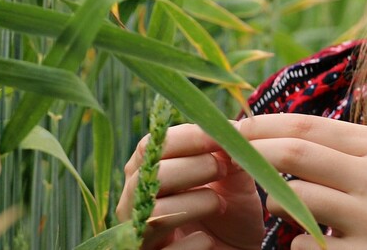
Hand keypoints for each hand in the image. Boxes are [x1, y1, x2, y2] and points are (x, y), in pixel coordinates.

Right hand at [117, 123, 265, 249]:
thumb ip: (226, 152)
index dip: (187, 138)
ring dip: (195, 202)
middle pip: (150, 176)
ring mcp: (140, 236)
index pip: (151, 146)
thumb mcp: (233, 176)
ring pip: (154, 213)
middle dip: (192, 167)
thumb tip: (229, 128)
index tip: (219, 138)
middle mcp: (134, 204)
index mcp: (147, 173)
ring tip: (220, 204)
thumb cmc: (230, 210)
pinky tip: (208, 239)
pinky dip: (194, 243)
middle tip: (223, 170)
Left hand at [238, 113, 366, 249]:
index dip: (263, 125)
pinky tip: (314, 243)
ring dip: (274, 205)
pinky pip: (302, 243)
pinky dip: (297, 242)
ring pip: (294, 199)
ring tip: (281, 209)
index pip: (308, 125)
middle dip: (254, 154)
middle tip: (228, 159)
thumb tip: (267, 130)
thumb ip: (335, 150)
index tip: (231, 129)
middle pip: (296, 153)